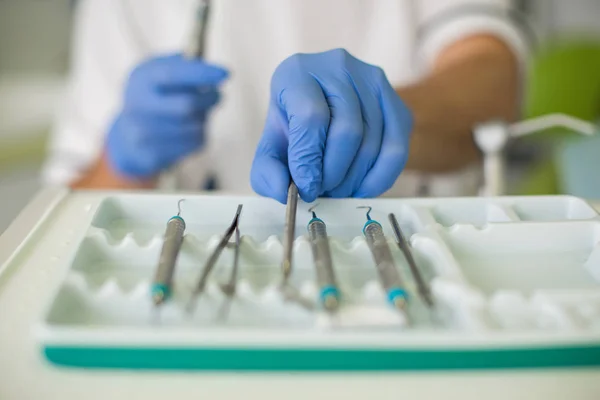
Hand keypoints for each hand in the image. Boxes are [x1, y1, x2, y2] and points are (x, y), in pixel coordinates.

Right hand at [106, 54, 227, 178]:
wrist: (127, 138)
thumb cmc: (151, 97)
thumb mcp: (157, 72)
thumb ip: (181, 65)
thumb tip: (209, 69)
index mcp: (141, 80)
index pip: (173, 75)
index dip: (201, 73)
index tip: (225, 73)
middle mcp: (139, 107)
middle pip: (187, 105)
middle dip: (209, 99)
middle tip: (216, 94)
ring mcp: (144, 134)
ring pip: (195, 127)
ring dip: (203, 118)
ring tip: (195, 113)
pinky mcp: (155, 155)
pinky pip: (195, 144)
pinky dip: (199, 135)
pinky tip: (188, 130)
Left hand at [250, 48, 411, 202]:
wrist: (320, 109)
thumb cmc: (293, 128)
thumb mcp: (270, 148)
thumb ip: (267, 171)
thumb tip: (285, 191)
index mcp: (297, 72)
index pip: (311, 117)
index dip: (309, 159)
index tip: (305, 187)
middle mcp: (339, 66)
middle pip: (347, 130)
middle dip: (333, 173)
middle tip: (322, 191)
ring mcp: (373, 81)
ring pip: (372, 141)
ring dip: (354, 179)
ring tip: (337, 191)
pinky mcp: (397, 102)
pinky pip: (397, 148)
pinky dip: (379, 178)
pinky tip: (361, 188)